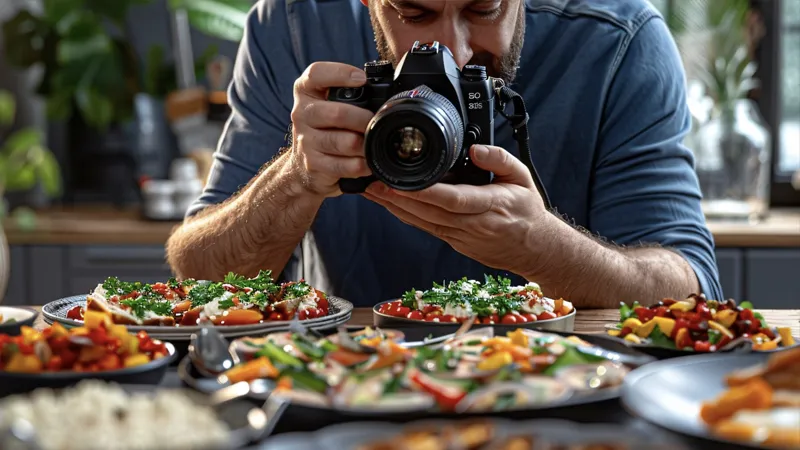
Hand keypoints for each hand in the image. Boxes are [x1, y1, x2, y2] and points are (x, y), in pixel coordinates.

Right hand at [288, 62, 373, 196]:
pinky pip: (343, 165)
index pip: (316, 74)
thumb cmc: (326, 126)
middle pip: (337, 113)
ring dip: (365, 144)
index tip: (362, 79)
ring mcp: (305, 139)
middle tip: (376, 121)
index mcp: (306, 90)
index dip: (340, 74)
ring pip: (344, 142)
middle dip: (363, 119)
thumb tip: (386, 90)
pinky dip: (360, 165)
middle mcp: (302, 112)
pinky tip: (366, 161)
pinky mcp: (312, 163)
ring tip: (373, 142)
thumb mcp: (330, 102)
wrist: (303, 163)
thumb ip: (349, 92)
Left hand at [363, 144, 548, 273]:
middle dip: (398, 198)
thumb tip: (475, 149)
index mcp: (491, 205)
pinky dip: (405, 216)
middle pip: (429, 212)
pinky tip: (389, 205)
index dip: (426, 192)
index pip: (454, 199)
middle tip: (373, 183)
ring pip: (423, 222)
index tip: (402, 182)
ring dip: (395, 207)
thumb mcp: (523, 177)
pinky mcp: (454, 242)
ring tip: (371, 191)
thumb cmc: (527, 211)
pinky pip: (426, 228)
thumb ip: (500, 159)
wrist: (535, 249)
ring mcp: (462, 236)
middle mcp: (473, 224)